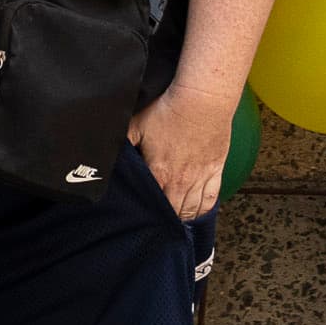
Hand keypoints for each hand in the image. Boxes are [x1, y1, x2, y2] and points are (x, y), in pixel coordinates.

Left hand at [128, 84, 232, 220]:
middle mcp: (180, 181)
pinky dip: (204, 209)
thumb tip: (109, 157)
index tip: (140, 217)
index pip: (151, 204)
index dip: (145, 213)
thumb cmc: (168, 110)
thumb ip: (123, 145)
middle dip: (164, 219)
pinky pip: (212, 198)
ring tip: (176, 221)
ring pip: (193, 209)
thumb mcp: (136, 125)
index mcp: (158, 173)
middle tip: (158, 223)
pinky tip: (198, 212)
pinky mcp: (216, 170)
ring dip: (184, 217)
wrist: (202, 100)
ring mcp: (200, 177)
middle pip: (173, 211)